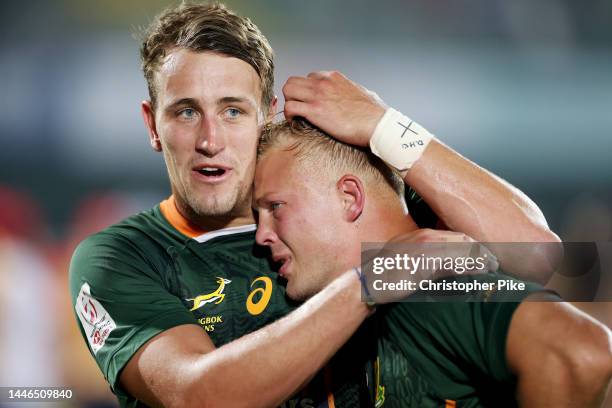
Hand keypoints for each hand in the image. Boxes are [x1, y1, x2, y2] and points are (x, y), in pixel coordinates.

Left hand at [282, 71, 386, 145]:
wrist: (377, 124)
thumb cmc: (373, 113)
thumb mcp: (361, 92)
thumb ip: (350, 90)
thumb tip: (353, 94)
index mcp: (334, 77)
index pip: (309, 78)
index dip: (306, 91)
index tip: (309, 103)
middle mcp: (323, 82)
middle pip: (293, 81)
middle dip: (292, 95)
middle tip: (298, 108)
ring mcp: (317, 95)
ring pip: (287, 90)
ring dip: (288, 102)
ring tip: (295, 115)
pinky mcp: (314, 110)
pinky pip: (290, 107)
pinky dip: (289, 115)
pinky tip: (295, 122)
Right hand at [361, 229, 498, 302]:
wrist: (367, 283)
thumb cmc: (384, 277)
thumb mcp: (406, 262)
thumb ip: (427, 261)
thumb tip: (448, 268)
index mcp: (420, 235)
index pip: (453, 236)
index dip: (471, 246)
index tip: (484, 256)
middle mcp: (424, 237)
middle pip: (461, 240)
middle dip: (479, 250)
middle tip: (494, 262)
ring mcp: (424, 248)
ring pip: (460, 249)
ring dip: (478, 258)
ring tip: (492, 268)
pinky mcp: (424, 261)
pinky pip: (452, 262)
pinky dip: (468, 266)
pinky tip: (478, 272)